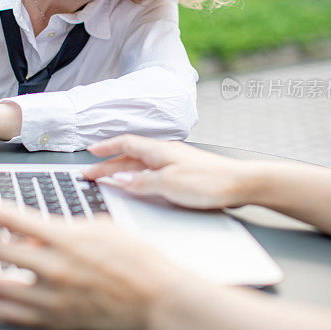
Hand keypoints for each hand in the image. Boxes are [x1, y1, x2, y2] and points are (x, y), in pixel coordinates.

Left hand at [0, 195, 177, 329]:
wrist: (159, 301)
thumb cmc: (137, 261)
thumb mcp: (101, 228)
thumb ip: (63, 228)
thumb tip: (32, 232)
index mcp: (67, 239)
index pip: (14, 218)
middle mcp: (56, 268)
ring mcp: (55, 298)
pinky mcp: (58, 321)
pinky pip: (15, 315)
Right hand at [83, 135, 257, 209]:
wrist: (240, 184)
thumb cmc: (208, 182)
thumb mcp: (168, 185)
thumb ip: (141, 182)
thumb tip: (118, 180)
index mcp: (159, 150)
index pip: (125, 144)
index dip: (106, 148)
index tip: (90, 152)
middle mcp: (165, 153)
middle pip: (130, 156)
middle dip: (108, 164)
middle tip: (90, 174)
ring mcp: (174, 162)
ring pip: (141, 164)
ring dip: (122, 170)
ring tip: (108, 180)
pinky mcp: (183, 173)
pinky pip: (152, 171)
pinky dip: (138, 176)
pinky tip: (139, 184)